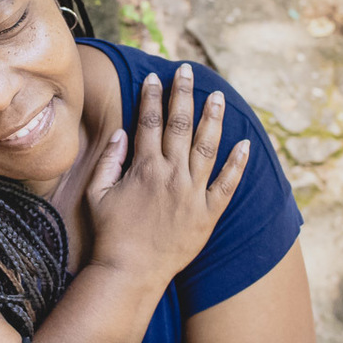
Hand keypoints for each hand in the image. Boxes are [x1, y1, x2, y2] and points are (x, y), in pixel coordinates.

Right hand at [84, 64, 248, 287]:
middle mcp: (171, 175)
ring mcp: (193, 194)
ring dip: (213, 118)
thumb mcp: (97, 193)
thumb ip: (109, 160)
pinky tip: (245, 144)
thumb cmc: (110, 233)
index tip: (154, 77)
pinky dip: (238, 164)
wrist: (131, 271)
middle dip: (182, 95)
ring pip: (208, 147)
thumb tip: (121, 133)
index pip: (148, 122)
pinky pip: (227, 184)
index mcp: (144, 168)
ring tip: (217, 95)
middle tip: (186, 71)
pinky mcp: (208, 213)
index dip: (151, 97)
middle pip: (180, 125)